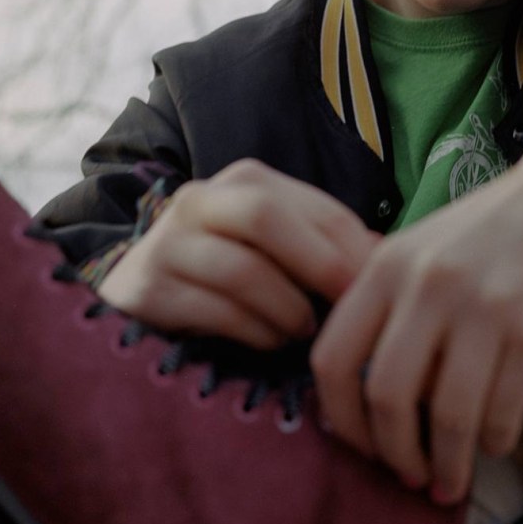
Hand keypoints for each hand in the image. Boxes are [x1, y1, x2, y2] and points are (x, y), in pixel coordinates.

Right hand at [96, 158, 379, 349]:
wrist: (135, 290)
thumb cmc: (224, 269)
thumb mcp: (275, 247)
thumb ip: (326, 245)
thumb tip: (387, 255)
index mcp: (245, 181)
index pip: (314, 206)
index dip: (354, 247)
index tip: (381, 285)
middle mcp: (200, 200)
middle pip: (265, 217)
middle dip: (319, 265)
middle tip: (348, 306)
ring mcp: (168, 243)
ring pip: (241, 269)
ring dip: (286, 309)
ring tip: (305, 331)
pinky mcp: (148, 289)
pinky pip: (214, 312)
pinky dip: (254, 332)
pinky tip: (270, 342)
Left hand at [309, 105, 522, 502]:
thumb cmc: (502, 227)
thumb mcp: (427, 247)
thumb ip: (390, 304)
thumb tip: (361, 396)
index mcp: (388, 264)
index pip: (332, 359)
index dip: (341, 420)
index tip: (361, 448)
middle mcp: (428, 284)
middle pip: (385, 397)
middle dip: (395, 454)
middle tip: (410, 479)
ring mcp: (484, 306)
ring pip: (447, 415)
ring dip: (448, 464)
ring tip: (453, 482)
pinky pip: (503, 411)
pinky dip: (495, 441)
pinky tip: (497, 442)